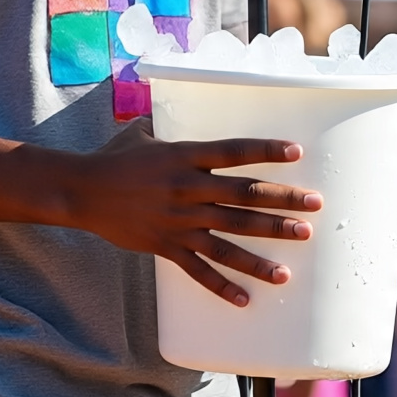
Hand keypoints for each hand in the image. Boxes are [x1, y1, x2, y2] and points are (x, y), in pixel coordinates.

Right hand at [75, 120, 320, 306]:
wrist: (82, 191)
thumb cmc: (117, 157)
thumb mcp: (147, 134)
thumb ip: (176, 130)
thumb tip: (188, 97)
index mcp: (185, 156)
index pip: (234, 151)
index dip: (266, 151)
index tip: (297, 152)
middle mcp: (187, 188)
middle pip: (243, 196)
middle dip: (282, 202)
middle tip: (314, 207)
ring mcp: (178, 221)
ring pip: (229, 238)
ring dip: (263, 250)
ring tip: (293, 261)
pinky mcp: (166, 247)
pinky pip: (199, 270)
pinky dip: (223, 285)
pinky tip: (246, 298)